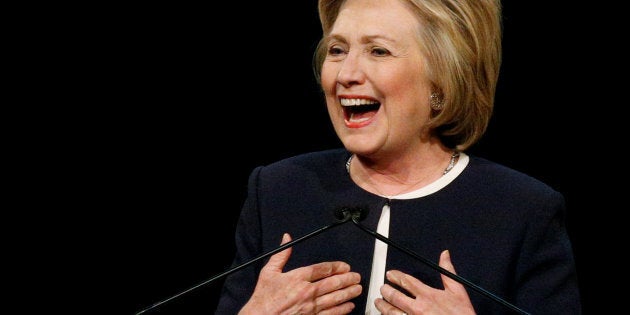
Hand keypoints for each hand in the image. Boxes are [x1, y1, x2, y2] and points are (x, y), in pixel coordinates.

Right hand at [239, 233, 361, 314]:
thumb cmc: (263, 298)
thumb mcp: (268, 272)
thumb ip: (281, 255)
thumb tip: (287, 239)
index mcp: (297, 278)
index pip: (322, 269)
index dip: (336, 267)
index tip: (345, 266)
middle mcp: (306, 292)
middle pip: (333, 283)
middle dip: (348, 279)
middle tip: (357, 277)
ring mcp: (310, 307)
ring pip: (335, 298)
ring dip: (348, 293)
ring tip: (358, 289)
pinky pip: (331, 314)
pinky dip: (342, 310)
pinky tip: (349, 306)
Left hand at [374, 250, 474, 314]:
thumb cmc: (462, 314)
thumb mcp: (458, 290)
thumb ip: (448, 271)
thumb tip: (444, 254)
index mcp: (428, 295)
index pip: (406, 282)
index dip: (395, 276)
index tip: (390, 274)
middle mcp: (418, 308)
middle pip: (394, 296)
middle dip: (386, 291)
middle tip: (382, 288)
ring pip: (391, 312)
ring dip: (383, 306)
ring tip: (379, 302)